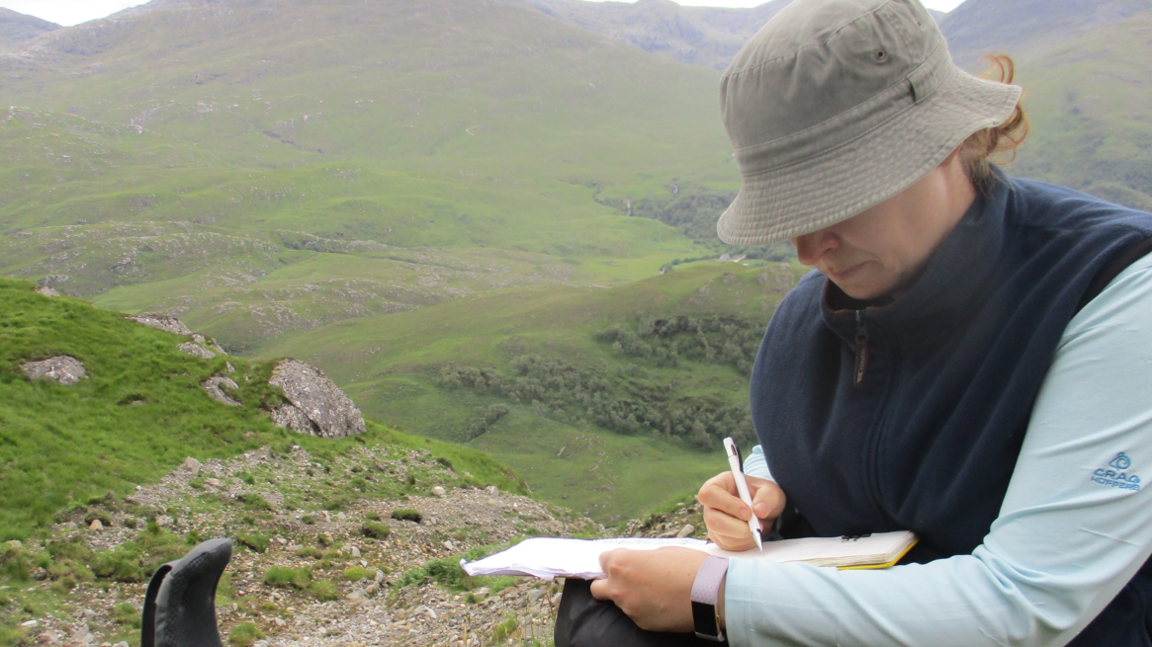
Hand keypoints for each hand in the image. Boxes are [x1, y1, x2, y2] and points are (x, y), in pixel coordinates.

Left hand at [588, 547, 708, 632]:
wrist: (709, 593)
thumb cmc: (688, 565)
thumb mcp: (661, 552)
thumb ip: (641, 559)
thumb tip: (637, 565)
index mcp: (621, 563)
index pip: (603, 560)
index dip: (615, 560)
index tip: (626, 562)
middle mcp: (619, 587)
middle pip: (598, 587)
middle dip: (608, 583)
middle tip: (628, 580)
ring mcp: (629, 608)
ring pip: (619, 602)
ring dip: (629, 596)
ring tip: (654, 593)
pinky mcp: (642, 623)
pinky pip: (636, 614)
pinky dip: (645, 609)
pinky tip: (662, 604)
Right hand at [698, 471, 785, 550]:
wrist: (763, 510)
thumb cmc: (762, 495)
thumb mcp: (770, 490)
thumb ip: (767, 497)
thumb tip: (759, 510)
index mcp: (717, 485)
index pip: (710, 494)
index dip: (727, 504)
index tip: (748, 512)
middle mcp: (710, 505)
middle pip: (712, 520)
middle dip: (737, 527)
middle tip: (757, 526)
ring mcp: (713, 523)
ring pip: (722, 536)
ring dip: (745, 535)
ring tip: (759, 527)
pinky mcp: (720, 538)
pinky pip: (730, 546)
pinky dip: (746, 543)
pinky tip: (754, 534)